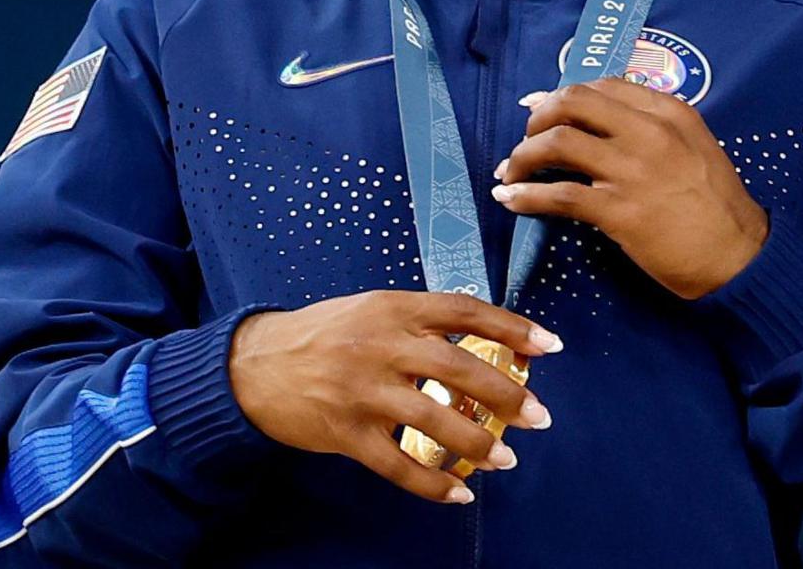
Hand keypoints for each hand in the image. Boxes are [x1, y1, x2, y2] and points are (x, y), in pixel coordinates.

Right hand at [228, 290, 560, 503]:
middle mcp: (382, 345)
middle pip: (460, 368)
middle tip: (539, 417)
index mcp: (395, 308)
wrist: (252, 365)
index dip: (513, 328)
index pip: (466, 312)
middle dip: (507, 395)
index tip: (550, 346)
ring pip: (433, 420)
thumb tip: (486, 342)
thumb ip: (421, 322)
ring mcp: (363, 390)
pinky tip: (458, 494)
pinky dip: (431, 484)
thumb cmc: (324, 334)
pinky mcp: (345, 432)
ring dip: (477, 444)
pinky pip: (396, 464)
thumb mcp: (373, 309)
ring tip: (508, 458)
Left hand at [494, 78, 768, 298]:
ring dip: (524, 156)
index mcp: (669, 112)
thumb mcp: (695, 147)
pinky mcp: (619, 211)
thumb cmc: (717, 205)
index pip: (602, 86)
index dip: (561, 95)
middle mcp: (649, 132)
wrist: (738, 255)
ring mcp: (633, 170)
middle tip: (526, 141)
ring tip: (512, 173)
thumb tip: (599, 124)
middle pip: (572, 102)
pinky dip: (525, 196)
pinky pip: (558, 195)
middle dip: (537, 118)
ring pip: (558, 142)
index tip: (538, 110)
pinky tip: (511, 201)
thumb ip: (655, 129)